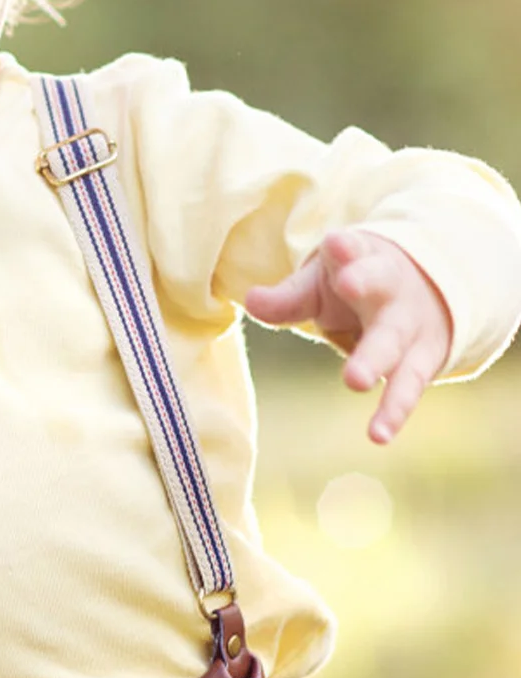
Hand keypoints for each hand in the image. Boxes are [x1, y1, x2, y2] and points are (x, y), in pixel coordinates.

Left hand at [244, 228, 452, 444]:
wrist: (426, 291)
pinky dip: (393, 411)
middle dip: (364, 283)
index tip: (336, 243)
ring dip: (375, 359)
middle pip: (379, 285)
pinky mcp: (422, 359)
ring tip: (354, 380)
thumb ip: (288, 297)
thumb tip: (251, 301)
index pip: (353, 248)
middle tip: (349, 284)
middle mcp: (391, 289)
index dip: (345, 247)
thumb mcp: (320, 283)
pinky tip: (378, 435)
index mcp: (362, 259)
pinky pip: (408, 386)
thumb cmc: (353, 285)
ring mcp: (409, 324)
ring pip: (394, 341)